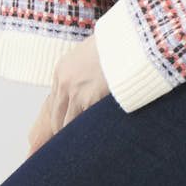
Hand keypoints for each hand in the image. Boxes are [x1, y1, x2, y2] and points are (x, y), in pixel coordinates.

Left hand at [26, 34, 109, 158]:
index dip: (61, 117)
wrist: (129, 38)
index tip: (64, 128)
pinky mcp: (90, 100)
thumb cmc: (116, 43)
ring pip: (68, 124)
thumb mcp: (90, 53)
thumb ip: (82, 72)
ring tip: (83, 147)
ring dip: (76, 134)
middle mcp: (64, 82)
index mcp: (62, 70)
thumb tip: (86, 86)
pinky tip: (97, 135)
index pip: (55, 103)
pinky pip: (86, 122)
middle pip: (57, 118)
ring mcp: (76, 92)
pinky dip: (91, 129)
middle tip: (70, 145)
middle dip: (64, 131)